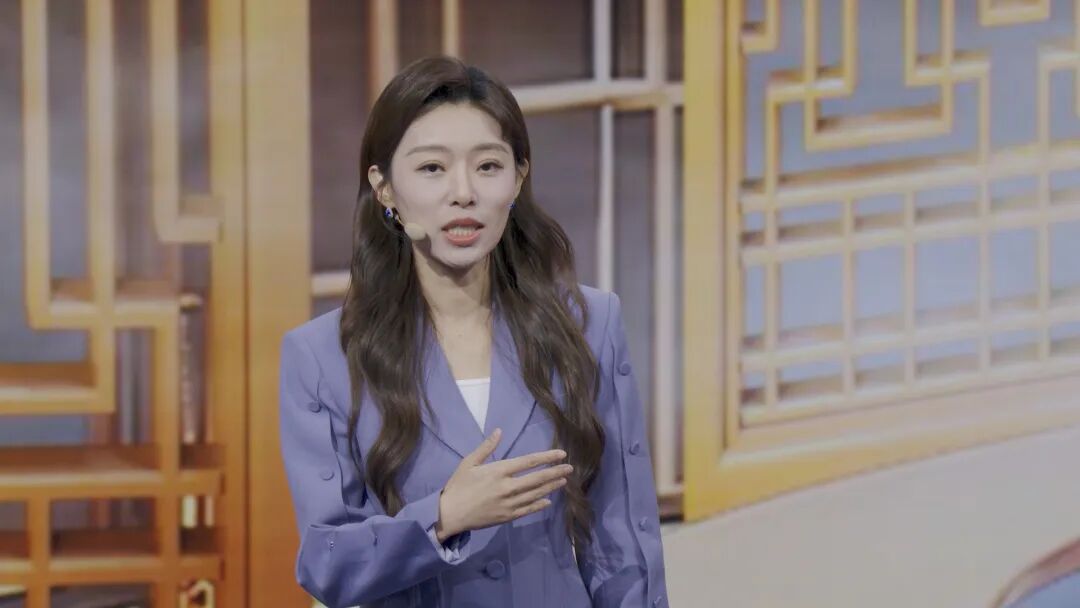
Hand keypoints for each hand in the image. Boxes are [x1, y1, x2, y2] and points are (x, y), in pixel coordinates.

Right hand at [435, 428, 571, 541]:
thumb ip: (486, 447)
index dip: (547, 457)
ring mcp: (509, 503)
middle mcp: (507, 487)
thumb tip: (499, 431)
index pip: (529, 462)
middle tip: (570, 468)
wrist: (450, 514)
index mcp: (499, 471)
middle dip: (555, 472)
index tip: (562, 454)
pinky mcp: (507, 517)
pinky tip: (548, 500)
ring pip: (535, 494)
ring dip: (551, 487)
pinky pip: (528, 509)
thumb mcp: (469, 462)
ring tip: (563, 481)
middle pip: (537, 478)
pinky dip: (539, 504)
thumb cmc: (458, 486)